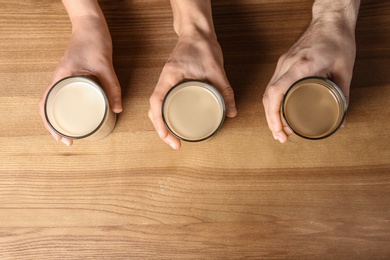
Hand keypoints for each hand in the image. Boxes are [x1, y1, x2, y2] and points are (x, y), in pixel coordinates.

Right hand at [38, 15, 121, 145]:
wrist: (90, 24)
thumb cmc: (93, 41)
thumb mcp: (104, 66)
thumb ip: (113, 87)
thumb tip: (118, 109)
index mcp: (60, 79)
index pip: (45, 106)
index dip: (51, 125)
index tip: (63, 139)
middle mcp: (58, 80)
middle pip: (48, 108)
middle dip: (55, 127)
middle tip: (69, 141)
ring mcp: (64, 78)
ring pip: (55, 103)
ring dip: (60, 119)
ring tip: (72, 133)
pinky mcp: (72, 76)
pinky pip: (65, 96)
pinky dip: (68, 108)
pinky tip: (79, 114)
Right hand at [148, 33, 236, 148]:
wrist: (197, 32)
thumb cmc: (202, 46)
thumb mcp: (216, 69)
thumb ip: (224, 90)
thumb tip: (231, 112)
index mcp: (170, 77)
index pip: (156, 102)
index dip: (159, 122)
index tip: (167, 136)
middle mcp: (164, 81)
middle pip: (154, 110)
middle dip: (161, 130)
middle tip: (174, 144)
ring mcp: (166, 82)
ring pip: (157, 107)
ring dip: (162, 124)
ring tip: (173, 138)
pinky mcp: (172, 83)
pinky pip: (164, 102)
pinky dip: (166, 115)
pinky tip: (176, 122)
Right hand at [263, 17, 356, 142]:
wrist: (330, 21)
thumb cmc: (338, 41)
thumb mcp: (345, 70)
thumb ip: (343, 95)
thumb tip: (341, 120)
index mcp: (302, 65)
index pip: (277, 91)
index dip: (274, 113)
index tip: (279, 130)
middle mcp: (287, 64)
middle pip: (268, 96)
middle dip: (271, 120)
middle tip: (280, 137)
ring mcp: (282, 63)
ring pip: (267, 92)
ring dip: (269, 113)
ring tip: (278, 130)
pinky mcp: (282, 64)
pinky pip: (271, 85)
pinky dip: (271, 103)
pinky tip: (276, 113)